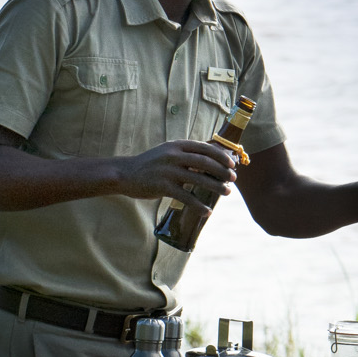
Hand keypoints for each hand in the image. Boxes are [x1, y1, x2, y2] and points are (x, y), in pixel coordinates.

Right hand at [113, 140, 238, 206]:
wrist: (125, 174)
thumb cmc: (151, 164)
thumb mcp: (168, 152)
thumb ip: (186, 154)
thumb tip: (212, 160)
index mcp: (177, 145)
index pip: (205, 148)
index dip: (221, 156)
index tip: (232, 164)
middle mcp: (173, 156)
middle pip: (205, 163)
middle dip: (222, 171)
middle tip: (233, 179)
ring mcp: (168, 171)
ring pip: (199, 179)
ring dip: (216, 187)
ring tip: (227, 192)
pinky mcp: (163, 186)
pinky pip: (186, 197)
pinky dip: (199, 205)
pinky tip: (207, 211)